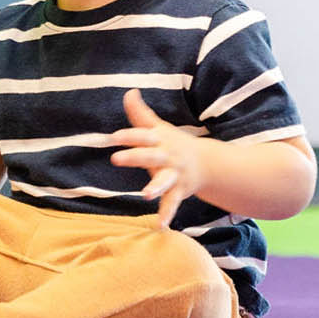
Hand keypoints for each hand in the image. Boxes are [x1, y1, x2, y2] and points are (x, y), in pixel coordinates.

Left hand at [110, 89, 207, 226]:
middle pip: (150, 156)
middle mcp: (167, 156)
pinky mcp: (178, 191)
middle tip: (115, 159)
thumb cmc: (173, 143)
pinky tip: (160, 226)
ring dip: (155, 187)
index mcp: (159, 140)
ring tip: (145, 195)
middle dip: (134, 157)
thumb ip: (140, 113)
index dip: (127, 135)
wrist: (206, 163)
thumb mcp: (158, 127)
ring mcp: (174, 174)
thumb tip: (129, 91)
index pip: (141, 135)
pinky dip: (167, 214)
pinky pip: (172, 203)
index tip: (112, 137)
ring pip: (164, 181)